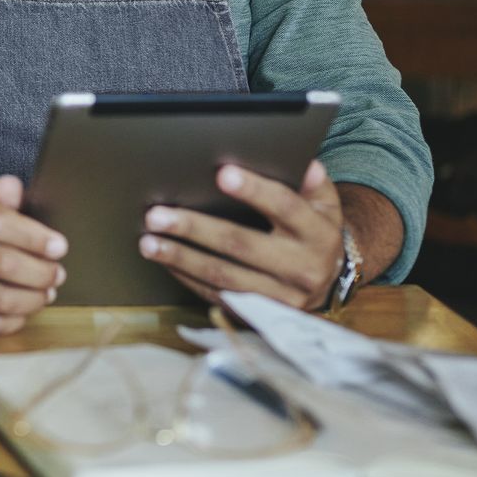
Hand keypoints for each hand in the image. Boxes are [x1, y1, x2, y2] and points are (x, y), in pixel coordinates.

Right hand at [0, 176, 69, 333]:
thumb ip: (5, 193)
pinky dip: (14, 319)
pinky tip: (24, 307)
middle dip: (40, 273)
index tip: (59, 247)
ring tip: (46, 292)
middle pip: (2, 264)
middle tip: (58, 274)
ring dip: (31, 300)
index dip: (33, 237)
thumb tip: (11, 187)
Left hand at [138, 160, 344, 310]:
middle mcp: (301, 268)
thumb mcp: (323, 203)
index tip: (221, 173)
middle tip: (158, 215)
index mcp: (317, 234)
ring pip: (223, 275)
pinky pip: (218, 295)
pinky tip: (165, 260)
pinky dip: (187, 276)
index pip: (286, 207)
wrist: (327, 280)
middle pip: (242, 245)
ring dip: (181, 257)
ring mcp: (280, 296)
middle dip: (196, 228)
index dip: (255, 190)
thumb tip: (303, 163)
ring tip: (149, 242)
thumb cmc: (314, 229)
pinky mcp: (260, 313)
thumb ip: (311, 182)